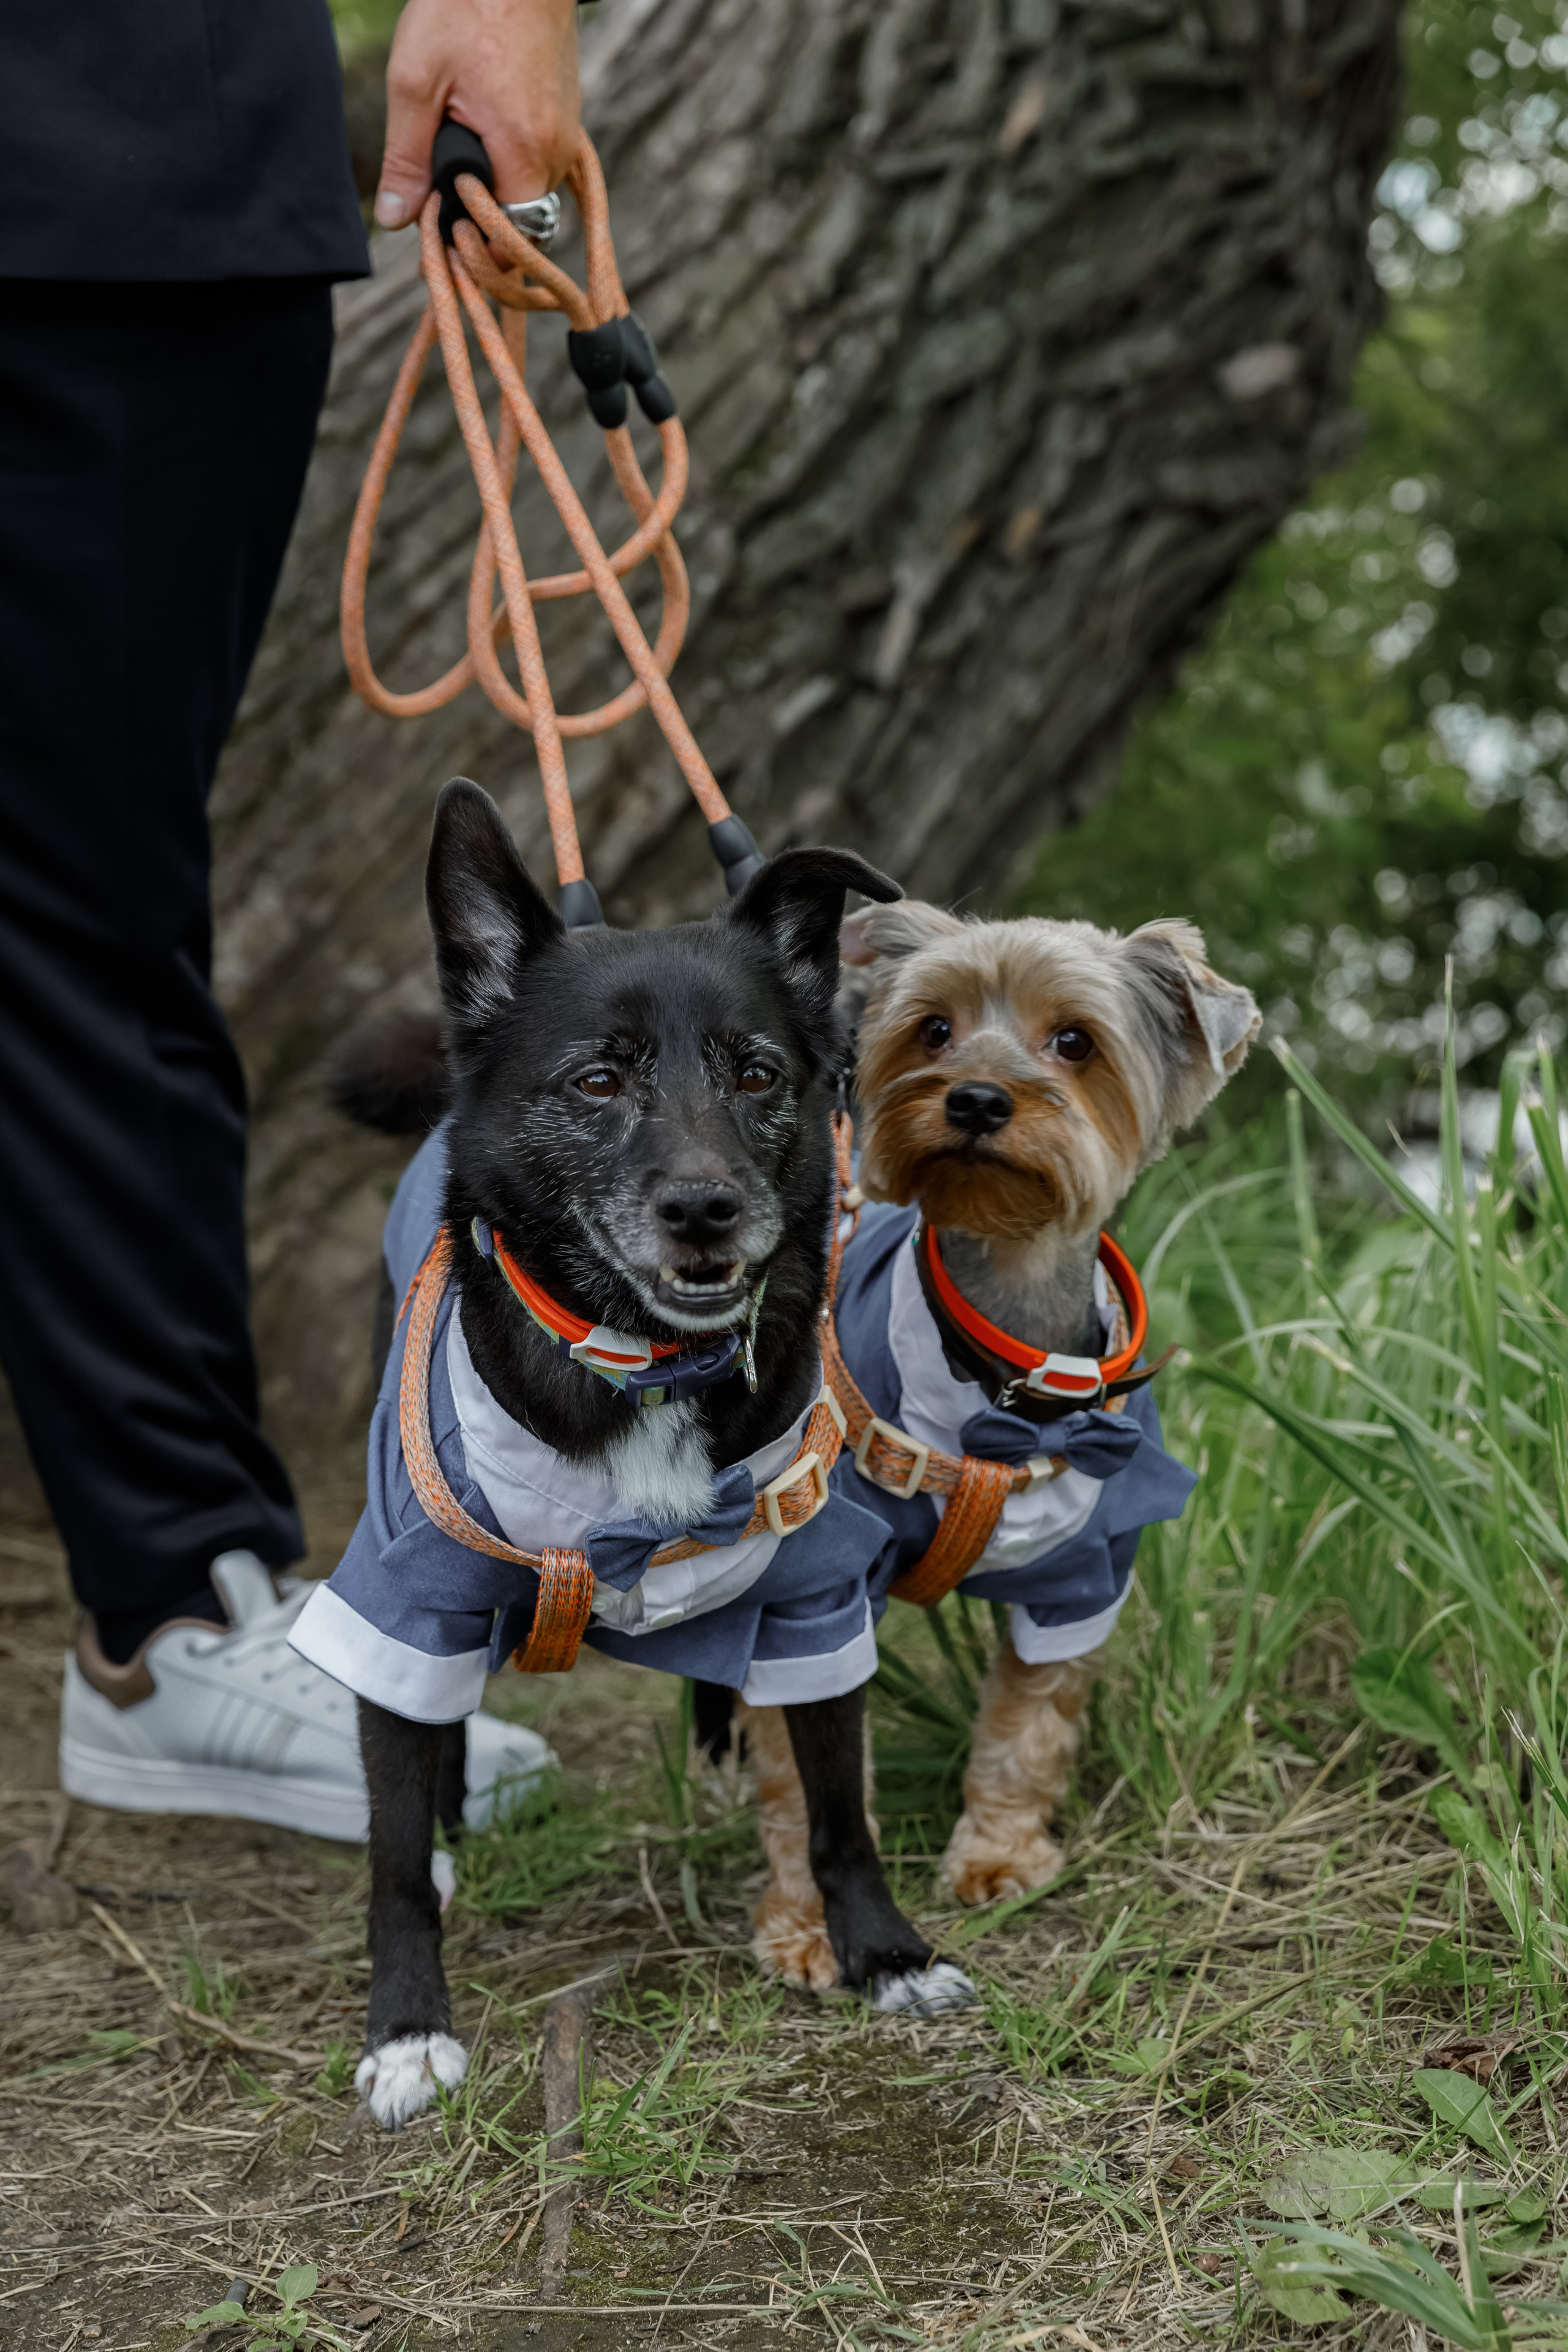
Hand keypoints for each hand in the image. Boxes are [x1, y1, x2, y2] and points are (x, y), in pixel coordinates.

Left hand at [375, 0, 580, 229]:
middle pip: (520, 224)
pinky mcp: (566, 114)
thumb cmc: (464, 4)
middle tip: (432, 208)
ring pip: (530, 194)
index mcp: (525, 151)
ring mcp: (567, 132)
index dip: (470, 252)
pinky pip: (538, 162)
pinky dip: (507, 163)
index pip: (507, 242)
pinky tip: (476, 137)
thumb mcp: (416, 80)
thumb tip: (395, 219)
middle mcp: (557, 151)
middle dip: (477, 225)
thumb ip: (405, 158)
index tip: (435, 244)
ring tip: (450, 166)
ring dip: (492, 192)